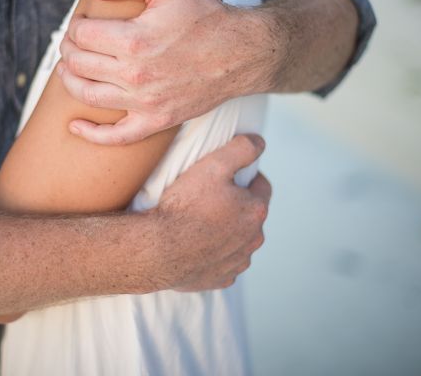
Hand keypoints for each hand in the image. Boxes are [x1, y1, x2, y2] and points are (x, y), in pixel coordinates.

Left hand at [59, 0, 281, 144]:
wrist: (241, 53)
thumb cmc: (204, 16)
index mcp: (134, 40)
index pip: (83, 35)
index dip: (76, 26)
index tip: (82, 22)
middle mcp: (135, 75)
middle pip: (79, 64)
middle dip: (69, 50)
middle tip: (72, 42)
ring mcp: (144, 102)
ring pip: (88, 95)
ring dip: (70, 80)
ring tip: (69, 68)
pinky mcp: (156, 121)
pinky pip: (116, 137)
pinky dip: (91, 134)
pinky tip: (76, 126)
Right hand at [150, 134, 270, 290]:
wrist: (158, 249)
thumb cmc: (184, 206)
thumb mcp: (213, 165)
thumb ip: (242, 149)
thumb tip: (259, 142)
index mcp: (255, 211)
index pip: (261, 186)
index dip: (246, 176)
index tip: (228, 175)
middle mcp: (253, 239)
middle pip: (250, 215)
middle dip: (236, 205)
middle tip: (209, 197)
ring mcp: (238, 262)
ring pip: (239, 240)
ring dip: (227, 230)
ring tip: (200, 222)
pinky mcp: (221, 279)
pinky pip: (223, 262)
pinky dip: (214, 254)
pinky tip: (196, 245)